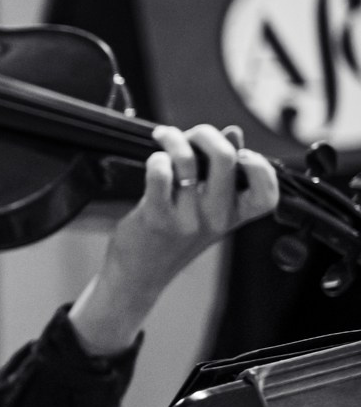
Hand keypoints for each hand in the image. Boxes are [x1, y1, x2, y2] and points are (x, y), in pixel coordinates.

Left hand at [69, 123, 280, 354]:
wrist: (139, 273)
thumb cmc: (172, 236)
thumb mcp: (205, 209)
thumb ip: (222, 173)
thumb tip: (233, 133)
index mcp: (235, 217)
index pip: (268, 194)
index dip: (260, 167)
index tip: (241, 153)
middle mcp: (216, 219)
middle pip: (226, 159)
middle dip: (206, 134)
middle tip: (191, 135)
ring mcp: (187, 219)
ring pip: (187, 161)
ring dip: (173, 139)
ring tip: (164, 137)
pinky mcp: (156, 218)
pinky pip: (160, 174)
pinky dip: (156, 159)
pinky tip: (153, 159)